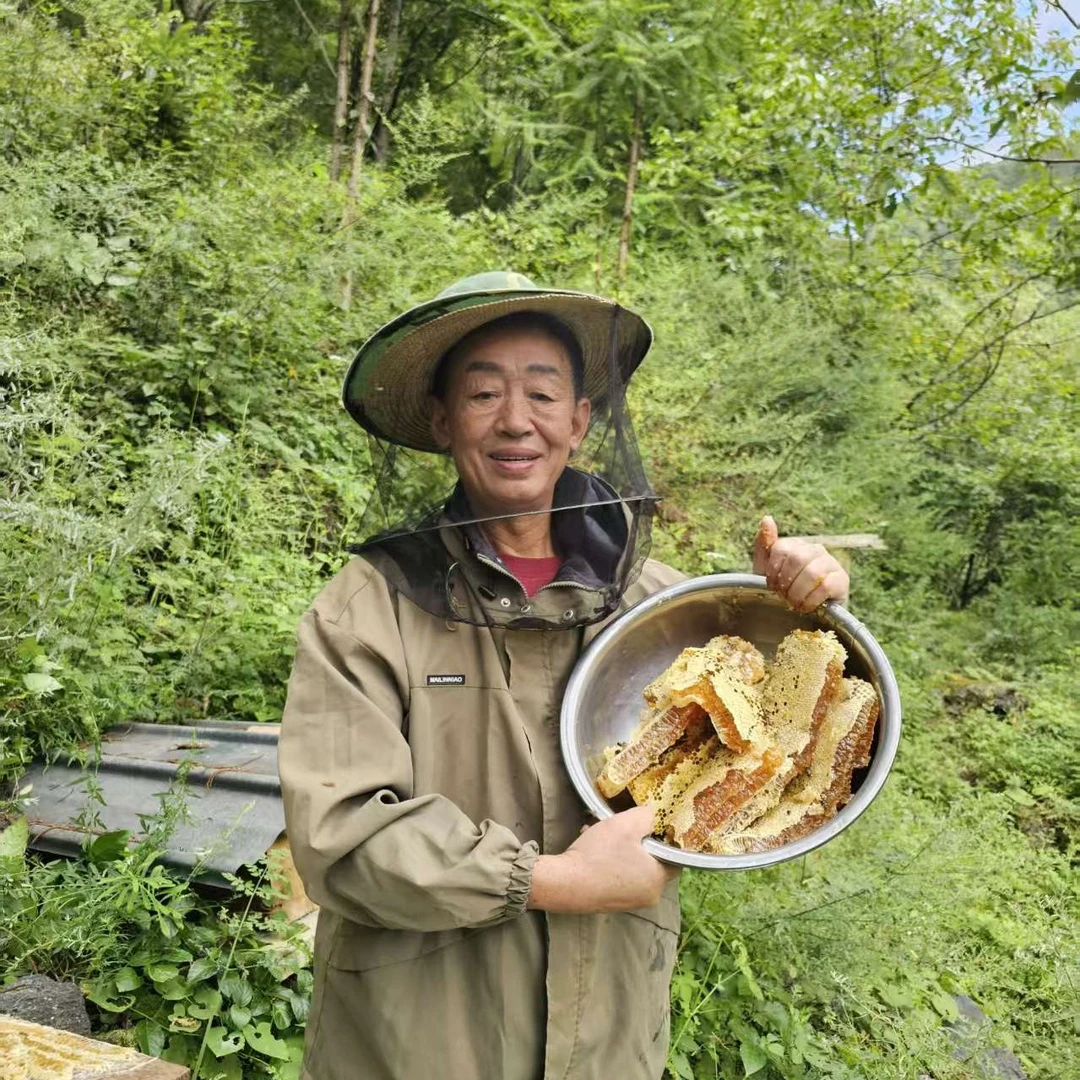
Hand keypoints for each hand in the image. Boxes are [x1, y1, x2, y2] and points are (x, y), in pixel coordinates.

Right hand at [526, 806, 678, 913]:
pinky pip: (618, 876)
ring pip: (632, 866)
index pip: (675, 858)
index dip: (665, 838)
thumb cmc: (599, 854)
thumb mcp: (626, 824)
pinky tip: (591, 848)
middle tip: (620, 827)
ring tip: (598, 833)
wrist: (564, 884)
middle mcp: (649, 896)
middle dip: (635, 841)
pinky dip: (609, 861)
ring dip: (619, 848)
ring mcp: (629, 902)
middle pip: (651, 860)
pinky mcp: (611, 903)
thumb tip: (653, 818)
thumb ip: (647, 816)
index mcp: (658, 879)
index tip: (651, 826)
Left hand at [752, 515, 848, 611]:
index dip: (773, 571)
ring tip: (794, 603)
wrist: (805, 613)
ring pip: (812, 573)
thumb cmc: (784, 589)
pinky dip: (812, 600)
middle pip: (796, 559)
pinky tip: (807, 606)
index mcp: (796, 545)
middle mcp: (815, 549)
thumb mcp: (765, 569)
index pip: (781, 548)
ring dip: (798, 593)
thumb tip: (767, 518)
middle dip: (786, 583)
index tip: (772, 586)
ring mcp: (831, 563)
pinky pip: (826, 586)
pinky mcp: (842, 580)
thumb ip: (764, 545)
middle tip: (784, 596)